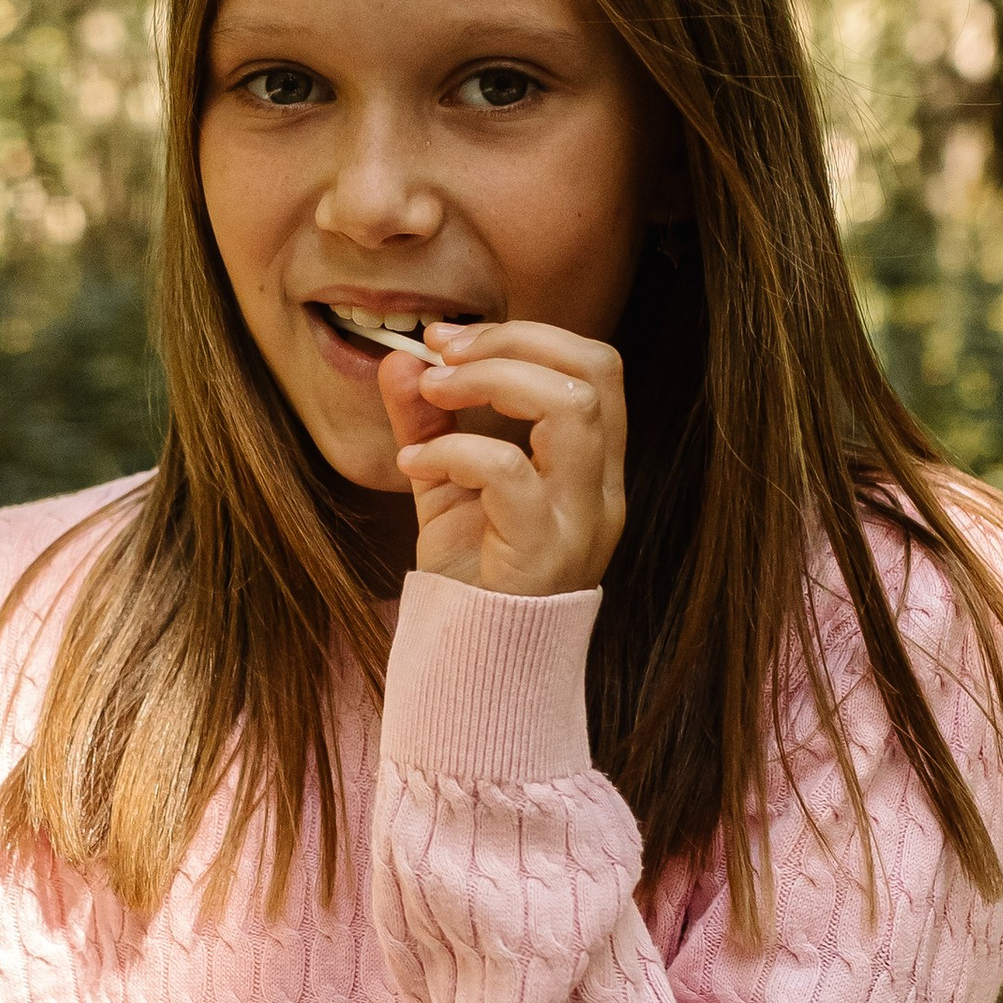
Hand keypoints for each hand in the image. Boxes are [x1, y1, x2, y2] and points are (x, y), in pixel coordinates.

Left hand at [377, 319, 625, 595]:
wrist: (472, 667)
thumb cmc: (471, 577)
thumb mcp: (447, 485)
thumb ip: (430, 422)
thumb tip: (401, 360)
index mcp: (592, 468)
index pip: (595, 366)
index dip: (526, 335)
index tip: (449, 342)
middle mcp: (602, 490)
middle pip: (594, 371)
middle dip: (513, 342)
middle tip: (441, 355)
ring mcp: (581, 521)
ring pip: (572, 407)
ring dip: (493, 381)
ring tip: (433, 394)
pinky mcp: (544, 552)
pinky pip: (510, 472)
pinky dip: (454, 451)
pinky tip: (413, 463)